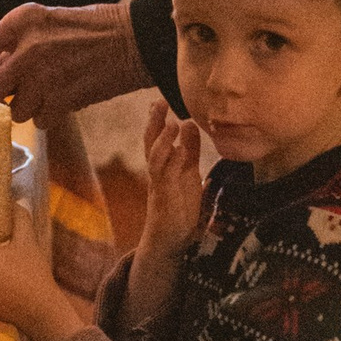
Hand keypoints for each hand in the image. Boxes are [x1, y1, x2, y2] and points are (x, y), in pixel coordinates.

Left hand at [0, 0, 144, 125]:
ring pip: (16, 109)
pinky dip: (50, 114)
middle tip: (12, 91)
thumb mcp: (41, 25)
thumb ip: (7, 49)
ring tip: (51, 86)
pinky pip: (41, 120)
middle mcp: (30, 46)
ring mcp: (48, 74)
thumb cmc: (83, 31)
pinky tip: (65, 95)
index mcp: (21, 21)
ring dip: (28, 106)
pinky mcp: (66, 97)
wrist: (132, 40)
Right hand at [140, 99, 204, 254]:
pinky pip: (165, 178)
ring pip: (155, 158)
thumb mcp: (188, 173)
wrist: (170, 240)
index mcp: (164, 166)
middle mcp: (157, 173)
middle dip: (154, 123)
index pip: (157, 138)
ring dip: (162, 140)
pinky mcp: (164, 199)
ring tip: (171, 123)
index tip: (158, 100)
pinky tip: (180, 151)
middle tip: (158, 102)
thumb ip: (189, 150)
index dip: (156, 120)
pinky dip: (172, 163)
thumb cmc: (179, 206)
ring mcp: (159, 185)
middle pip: (150, 143)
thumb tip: (189, 123)